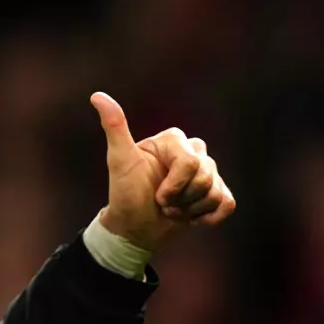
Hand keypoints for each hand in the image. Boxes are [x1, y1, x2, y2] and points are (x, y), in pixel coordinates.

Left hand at [90, 92, 235, 251]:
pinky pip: (227, 204)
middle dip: (182, 198)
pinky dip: (209, 217)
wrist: (134, 227)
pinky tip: (190, 218)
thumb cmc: (125, 193)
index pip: (189, 163)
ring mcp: (208, 173)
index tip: (156, 194)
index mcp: (174, 140)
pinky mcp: (217, 193)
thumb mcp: (119, 160)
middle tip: (162, 203)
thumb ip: (114, 127)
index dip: (174, 186)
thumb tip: (97, 96)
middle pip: (205, 176)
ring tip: (172, 210)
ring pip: (215, 192)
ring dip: (190, 210)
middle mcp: (194, 151)